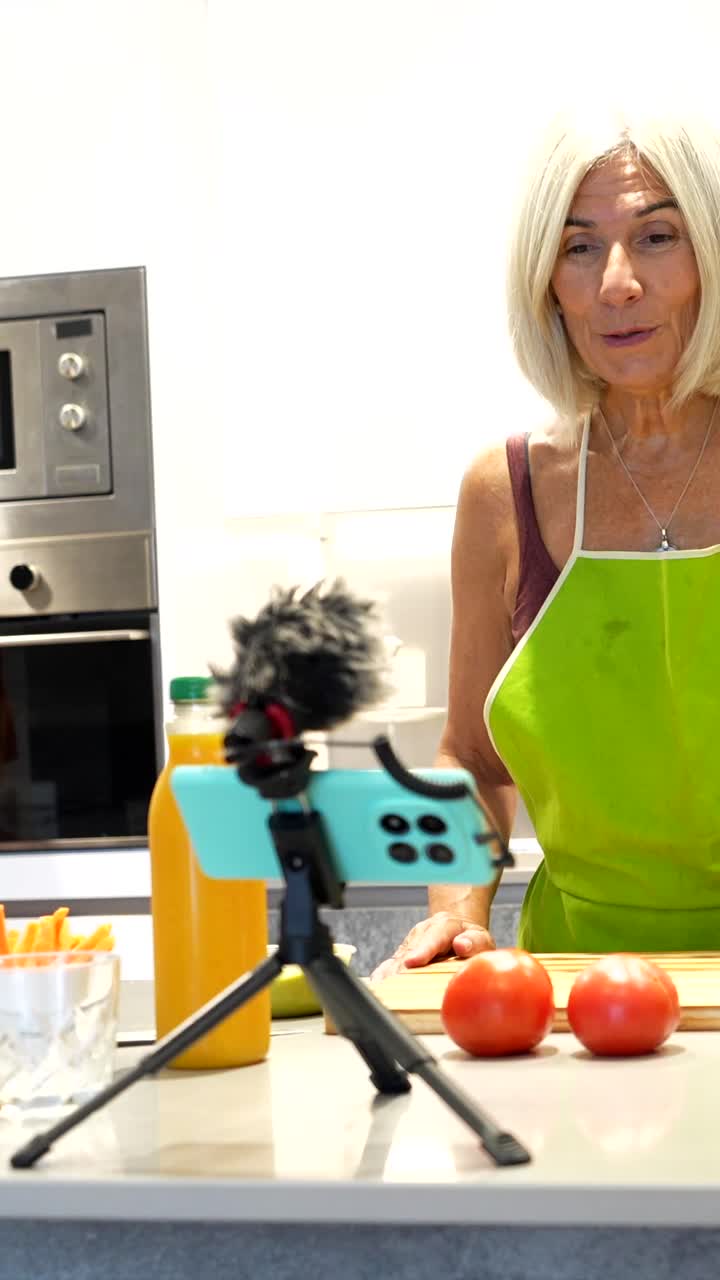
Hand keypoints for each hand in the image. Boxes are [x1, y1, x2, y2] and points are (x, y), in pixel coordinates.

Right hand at [370, 911, 495, 983]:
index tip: (411, 962)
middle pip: (409, 951)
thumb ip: (474, 941)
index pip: (432, 937)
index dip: (422, 950)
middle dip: (400, 969)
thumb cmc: (469, 938)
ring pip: (397, 959)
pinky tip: (378, 986)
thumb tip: (462, 945)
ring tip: (383, 990)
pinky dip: (383, 975)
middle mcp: (422, 933)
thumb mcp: (480, 937)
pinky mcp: (401, 956)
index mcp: (443, 926)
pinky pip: (390, 965)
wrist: (456, 929)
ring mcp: (409, 944)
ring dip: (390, 975)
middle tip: (394, 987)